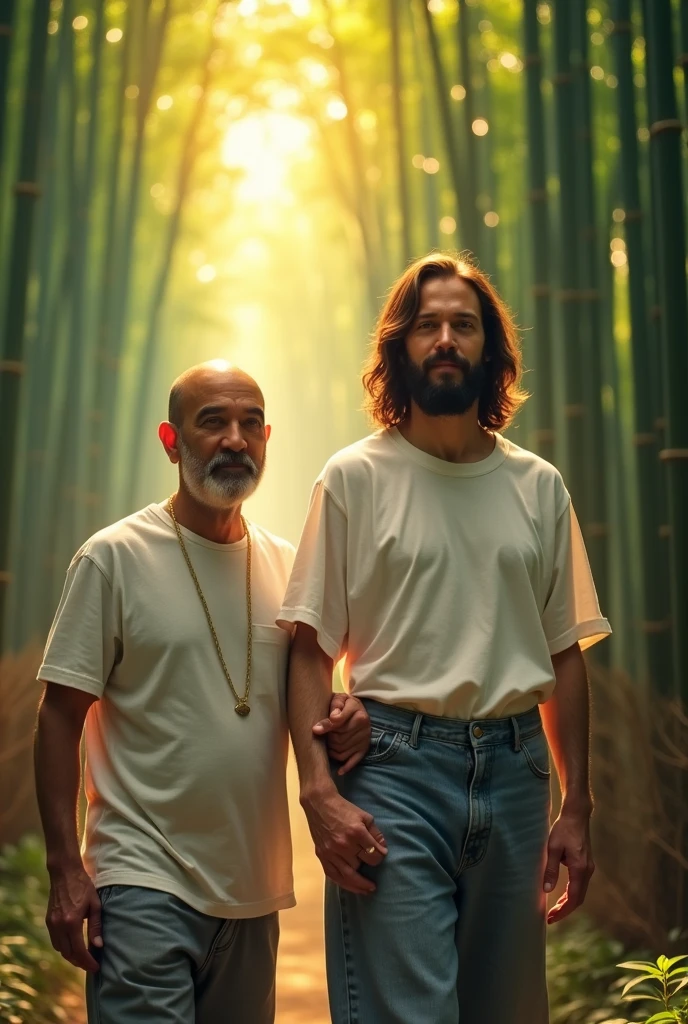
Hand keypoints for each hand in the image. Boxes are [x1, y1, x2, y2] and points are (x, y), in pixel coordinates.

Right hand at [46, 865, 102, 970]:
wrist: (64, 872)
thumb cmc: (83, 886)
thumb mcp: (95, 904)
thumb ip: (96, 926)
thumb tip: (98, 945)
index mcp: (72, 922)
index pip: (79, 951)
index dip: (87, 962)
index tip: (96, 967)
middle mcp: (59, 926)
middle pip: (68, 954)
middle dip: (80, 962)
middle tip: (91, 965)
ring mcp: (52, 924)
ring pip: (60, 949)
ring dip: (71, 956)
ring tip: (83, 957)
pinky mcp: (48, 920)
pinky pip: (55, 941)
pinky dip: (63, 947)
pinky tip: (73, 946)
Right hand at [301, 785, 386, 893]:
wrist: (320, 804)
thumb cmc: (344, 809)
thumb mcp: (365, 816)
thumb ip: (375, 833)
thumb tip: (383, 849)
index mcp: (356, 833)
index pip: (374, 854)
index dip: (380, 857)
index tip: (381, 856)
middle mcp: (343, 844)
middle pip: (361, 866)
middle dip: (369, 872)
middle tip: (375, 882)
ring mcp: (331, 851)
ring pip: (348, 876)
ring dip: (359, 885)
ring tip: (367, 890)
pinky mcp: (322, 855)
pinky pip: (333, 875)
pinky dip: (343, 884)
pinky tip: (351, 887)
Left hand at [313, 693, 370, 774]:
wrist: (356, 709)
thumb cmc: (343, 704)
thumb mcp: (339, 699)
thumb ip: (335, 706)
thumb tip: (332, 718)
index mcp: (358, 713)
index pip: (338, 724)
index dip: (326, 727)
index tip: (315, 729)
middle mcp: (365, 727)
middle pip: (339, 739)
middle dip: (328, 738)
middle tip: (324, 735)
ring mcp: (365, 739)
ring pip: (343, 752)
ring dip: (332, 751)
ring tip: (327, 744)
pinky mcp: (364, 749)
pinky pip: (354, 761)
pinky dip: (346, 767)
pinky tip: (339, 770)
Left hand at [544, 806, 593, 924]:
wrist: (577, 815)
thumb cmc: (563, 829)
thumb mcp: (553, 848)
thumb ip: (551, 869)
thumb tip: (547, 890)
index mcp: (580, 869)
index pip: (572, 898)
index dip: (562, 911)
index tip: (551, 918)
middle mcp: (587, 871)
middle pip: (578, 898)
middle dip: (565, 910)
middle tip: (551, 917)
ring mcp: (588, 867)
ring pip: (580, 892)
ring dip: (568, 903)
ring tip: (555, 909)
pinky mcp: (586, 863)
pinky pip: (580, 884)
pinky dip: (571, 893)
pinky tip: (561, 894)